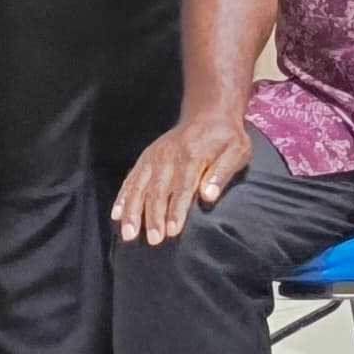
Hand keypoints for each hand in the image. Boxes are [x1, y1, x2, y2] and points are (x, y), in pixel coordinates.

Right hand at [113, 115, 251, 244]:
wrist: (209, 114)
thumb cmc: (226, 138)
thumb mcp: (237, 150)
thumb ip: (223, 172)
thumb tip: (209, 196)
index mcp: (191, 157)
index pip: (182, 188)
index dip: (176, 210)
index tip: (172, 231)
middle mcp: (168, 158)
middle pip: (158, 191)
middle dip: (153, 217)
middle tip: (153, 240)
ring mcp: (153, 159)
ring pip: (139, 187)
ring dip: (132, 211)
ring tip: (129, 234)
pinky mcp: (145, 159)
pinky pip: (130, 180)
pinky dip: (122, 197)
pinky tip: (116, 215)